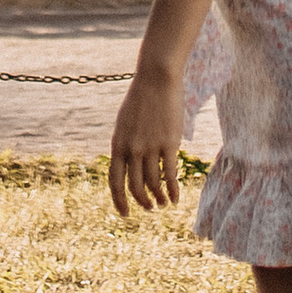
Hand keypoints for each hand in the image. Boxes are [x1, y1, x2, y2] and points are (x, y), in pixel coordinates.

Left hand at [107, 60, 186, 219]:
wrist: (156, 79)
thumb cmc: (141, 98)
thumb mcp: (125, 123)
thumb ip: (124, 144)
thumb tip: (127, 163)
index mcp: (118, 144)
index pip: (114, 181)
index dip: (119, 200)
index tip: (125, 213)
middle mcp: (132, 149)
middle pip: (135, 187)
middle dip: (142, 202)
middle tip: (150, 209)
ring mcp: (150, 147)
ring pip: (153, 183)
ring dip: (159, 198)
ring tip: (164, 204)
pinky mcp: (169, 143)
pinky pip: (170, 174)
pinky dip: (173, 190)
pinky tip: (176, 197)